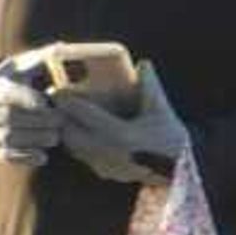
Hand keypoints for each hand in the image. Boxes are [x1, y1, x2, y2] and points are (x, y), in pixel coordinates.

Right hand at [0, 65, 59, 163]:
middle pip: (8, 117)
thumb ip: (45, 58)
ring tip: (56, 137)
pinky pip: (5, 155)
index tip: (46, 103)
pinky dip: (24, 158)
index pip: (6, 93)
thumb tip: (62, 50)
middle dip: (37, 120)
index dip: (25, 99)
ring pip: (7, 137)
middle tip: (60, 120)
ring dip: (34, 139)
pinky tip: (43, 157)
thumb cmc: (21, 78)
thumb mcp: (29, 64)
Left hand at [53, 63, 187, 184]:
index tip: (56, 90)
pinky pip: (82, 156)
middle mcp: (107, 150)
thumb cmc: (171, 137)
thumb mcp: (161, 110)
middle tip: (58, 103)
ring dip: (67, 131)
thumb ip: (150, 86)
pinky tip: (82, 134)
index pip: (80, 113)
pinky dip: (77, 144)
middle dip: (61, 116)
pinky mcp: (105, 171)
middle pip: (68, 130)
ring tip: (68, 117)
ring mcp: (104, 163)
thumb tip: (143, 63)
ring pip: (71, 145)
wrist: (179, 170)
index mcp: (119, 133)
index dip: (65, 100)